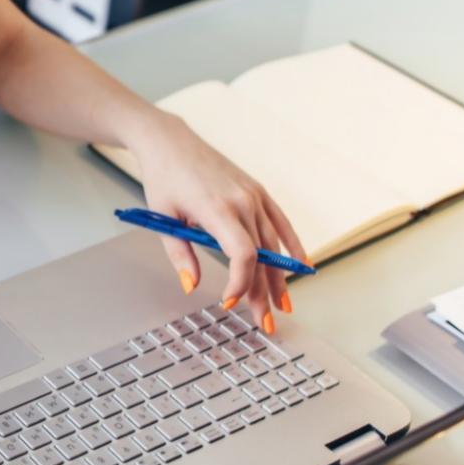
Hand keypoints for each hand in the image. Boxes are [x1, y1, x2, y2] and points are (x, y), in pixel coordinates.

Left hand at [124, 113, 307, 332]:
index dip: (241, 283)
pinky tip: (301, 266)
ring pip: (273, 244)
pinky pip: (281, 222)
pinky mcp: (257, 191)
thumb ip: (180, 254)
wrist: (170, 142)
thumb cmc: (163, 178)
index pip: (242, 254)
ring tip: (283, 305)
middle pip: (260, 257)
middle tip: (265, 322)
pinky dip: (293, 245)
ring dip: (279, 278)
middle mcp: (242, 202)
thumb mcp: (163, 218)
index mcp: (216, 209)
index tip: (229, 302)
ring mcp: (253, 196)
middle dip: (263, 293)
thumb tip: (191, 285)